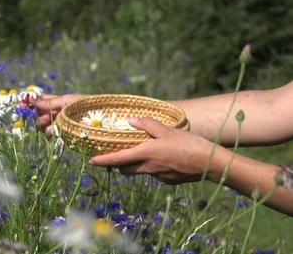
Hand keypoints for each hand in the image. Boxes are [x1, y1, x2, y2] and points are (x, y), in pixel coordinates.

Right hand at [20, 94, 86, 137]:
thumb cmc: (84, 106)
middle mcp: (53, 113)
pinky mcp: (60, 135)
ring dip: (45, 125)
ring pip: (41, 126)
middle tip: (48, 117)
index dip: (28, 102)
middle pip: (37, 114)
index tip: (22, 105)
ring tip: (54, 124)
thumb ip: (48, 102)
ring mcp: (56, 124)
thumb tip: (30, 99)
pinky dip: (50, 133)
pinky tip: (55, 132)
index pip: (36, 101)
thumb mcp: (66, 101)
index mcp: (54, 102)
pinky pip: (48, 135)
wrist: (98, 119)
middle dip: (40, 116)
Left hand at [88, 117, 220, 183]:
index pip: (117, 159)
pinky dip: (151, 166)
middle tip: (114, 155)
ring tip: (142, 152)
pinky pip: (153, 173)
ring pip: (139, 171)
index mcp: (146, 154)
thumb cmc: (189, 144)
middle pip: (125, 169)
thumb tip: (130, 121)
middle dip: (117, 164)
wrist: (210, 163)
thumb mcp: (167, 130)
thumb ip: (147, 125)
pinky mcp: (167, 181)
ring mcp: (158, 176)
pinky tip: (163, 158)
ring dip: (135, 164)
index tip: (91, 162)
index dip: (103, 161)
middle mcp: (148, 168)